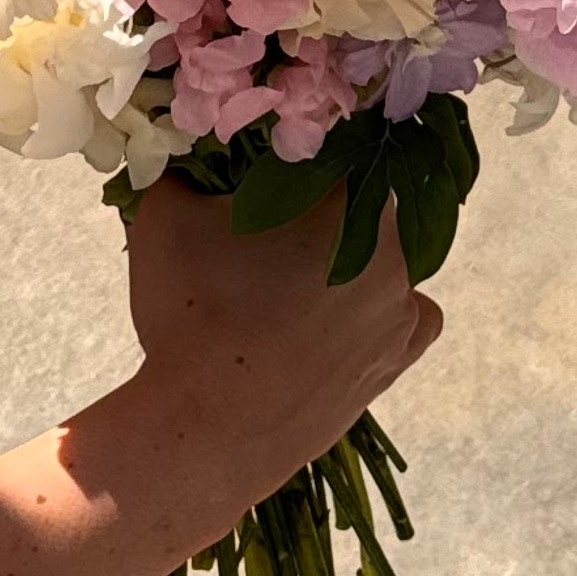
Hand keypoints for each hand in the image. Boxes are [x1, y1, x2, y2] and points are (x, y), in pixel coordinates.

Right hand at [119, 174, 443, 530]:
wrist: (208, 429)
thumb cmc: (189, 315)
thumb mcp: (164, 216)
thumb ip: (182, 169)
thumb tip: (184, 151)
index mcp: (344, 197)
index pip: (339, 146)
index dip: (302, 153)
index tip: (267, 168)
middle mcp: (390, 246)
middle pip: (364, 202)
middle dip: (322, 207)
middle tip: (270, 228)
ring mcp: (400, 306)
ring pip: (388, 254)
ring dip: (352, 254)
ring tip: (295, 279)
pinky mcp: (398, 357)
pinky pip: (412, 314)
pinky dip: (383, 306)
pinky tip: (341, 312)